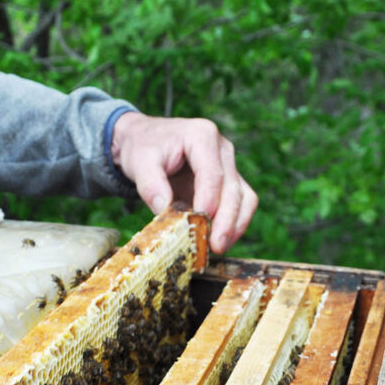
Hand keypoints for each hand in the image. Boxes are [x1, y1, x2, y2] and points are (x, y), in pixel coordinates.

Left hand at [111, 113, 257, 253]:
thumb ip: (150, 184)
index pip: (213, 173)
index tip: (200, 222)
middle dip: (227, 220)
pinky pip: (240, 205)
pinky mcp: (228, 183)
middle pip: (234, 188)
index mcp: (202, 136)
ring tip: (218, 247)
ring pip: (245, 198)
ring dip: (235, 226)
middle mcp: (222, 149)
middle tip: (215, 245)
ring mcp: (229, 166)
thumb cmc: (144, 146)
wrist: (146, 140)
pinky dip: (233, 225)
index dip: (210, 200)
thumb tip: (165, 209)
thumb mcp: (140, 161)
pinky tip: (218, 242)